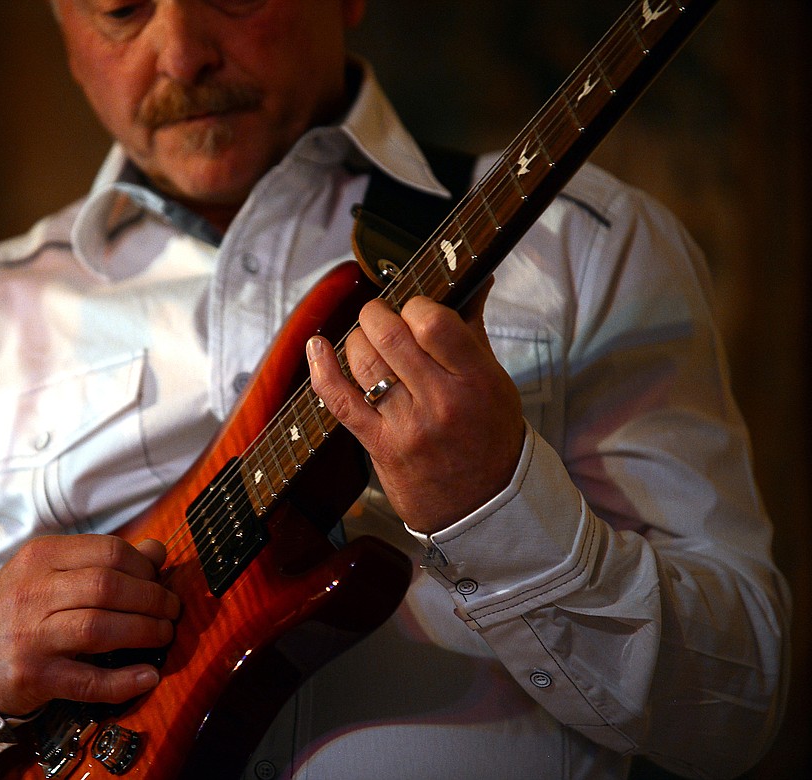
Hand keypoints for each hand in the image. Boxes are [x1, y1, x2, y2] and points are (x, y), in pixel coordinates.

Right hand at [0, 534, 179, 716]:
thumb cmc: (18, 608)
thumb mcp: (49, 571)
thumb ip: (102, 559)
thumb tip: (157, 552)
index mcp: (41, 557)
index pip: (108, 551)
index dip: (144, 566)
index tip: (158, 579)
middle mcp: (34, 592)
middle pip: (108, 587)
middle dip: (152, 598)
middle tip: (171, 610)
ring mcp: (32, 636)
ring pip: (100, 628)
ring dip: (144, 631)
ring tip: (164, 635)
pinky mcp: (34, 677)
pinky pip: (88, 681)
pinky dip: (124, 681)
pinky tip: (148, 675)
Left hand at [306, 281, 524, 535]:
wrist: (483, 506)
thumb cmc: (491, 437)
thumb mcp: (495, 381)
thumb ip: (473, 329)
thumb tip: (478, 277)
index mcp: (475, 380)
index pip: (433, 321)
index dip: (415, 304)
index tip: (414, 309)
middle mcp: (441, 403)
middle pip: (390, 336)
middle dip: (376, 314)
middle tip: (380, 315)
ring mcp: (407, 427)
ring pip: (363, 362)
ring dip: (356, 339)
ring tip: (366, 339)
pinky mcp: (379, 446)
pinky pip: (340, 401)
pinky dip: (322, 369)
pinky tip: (316, 347)